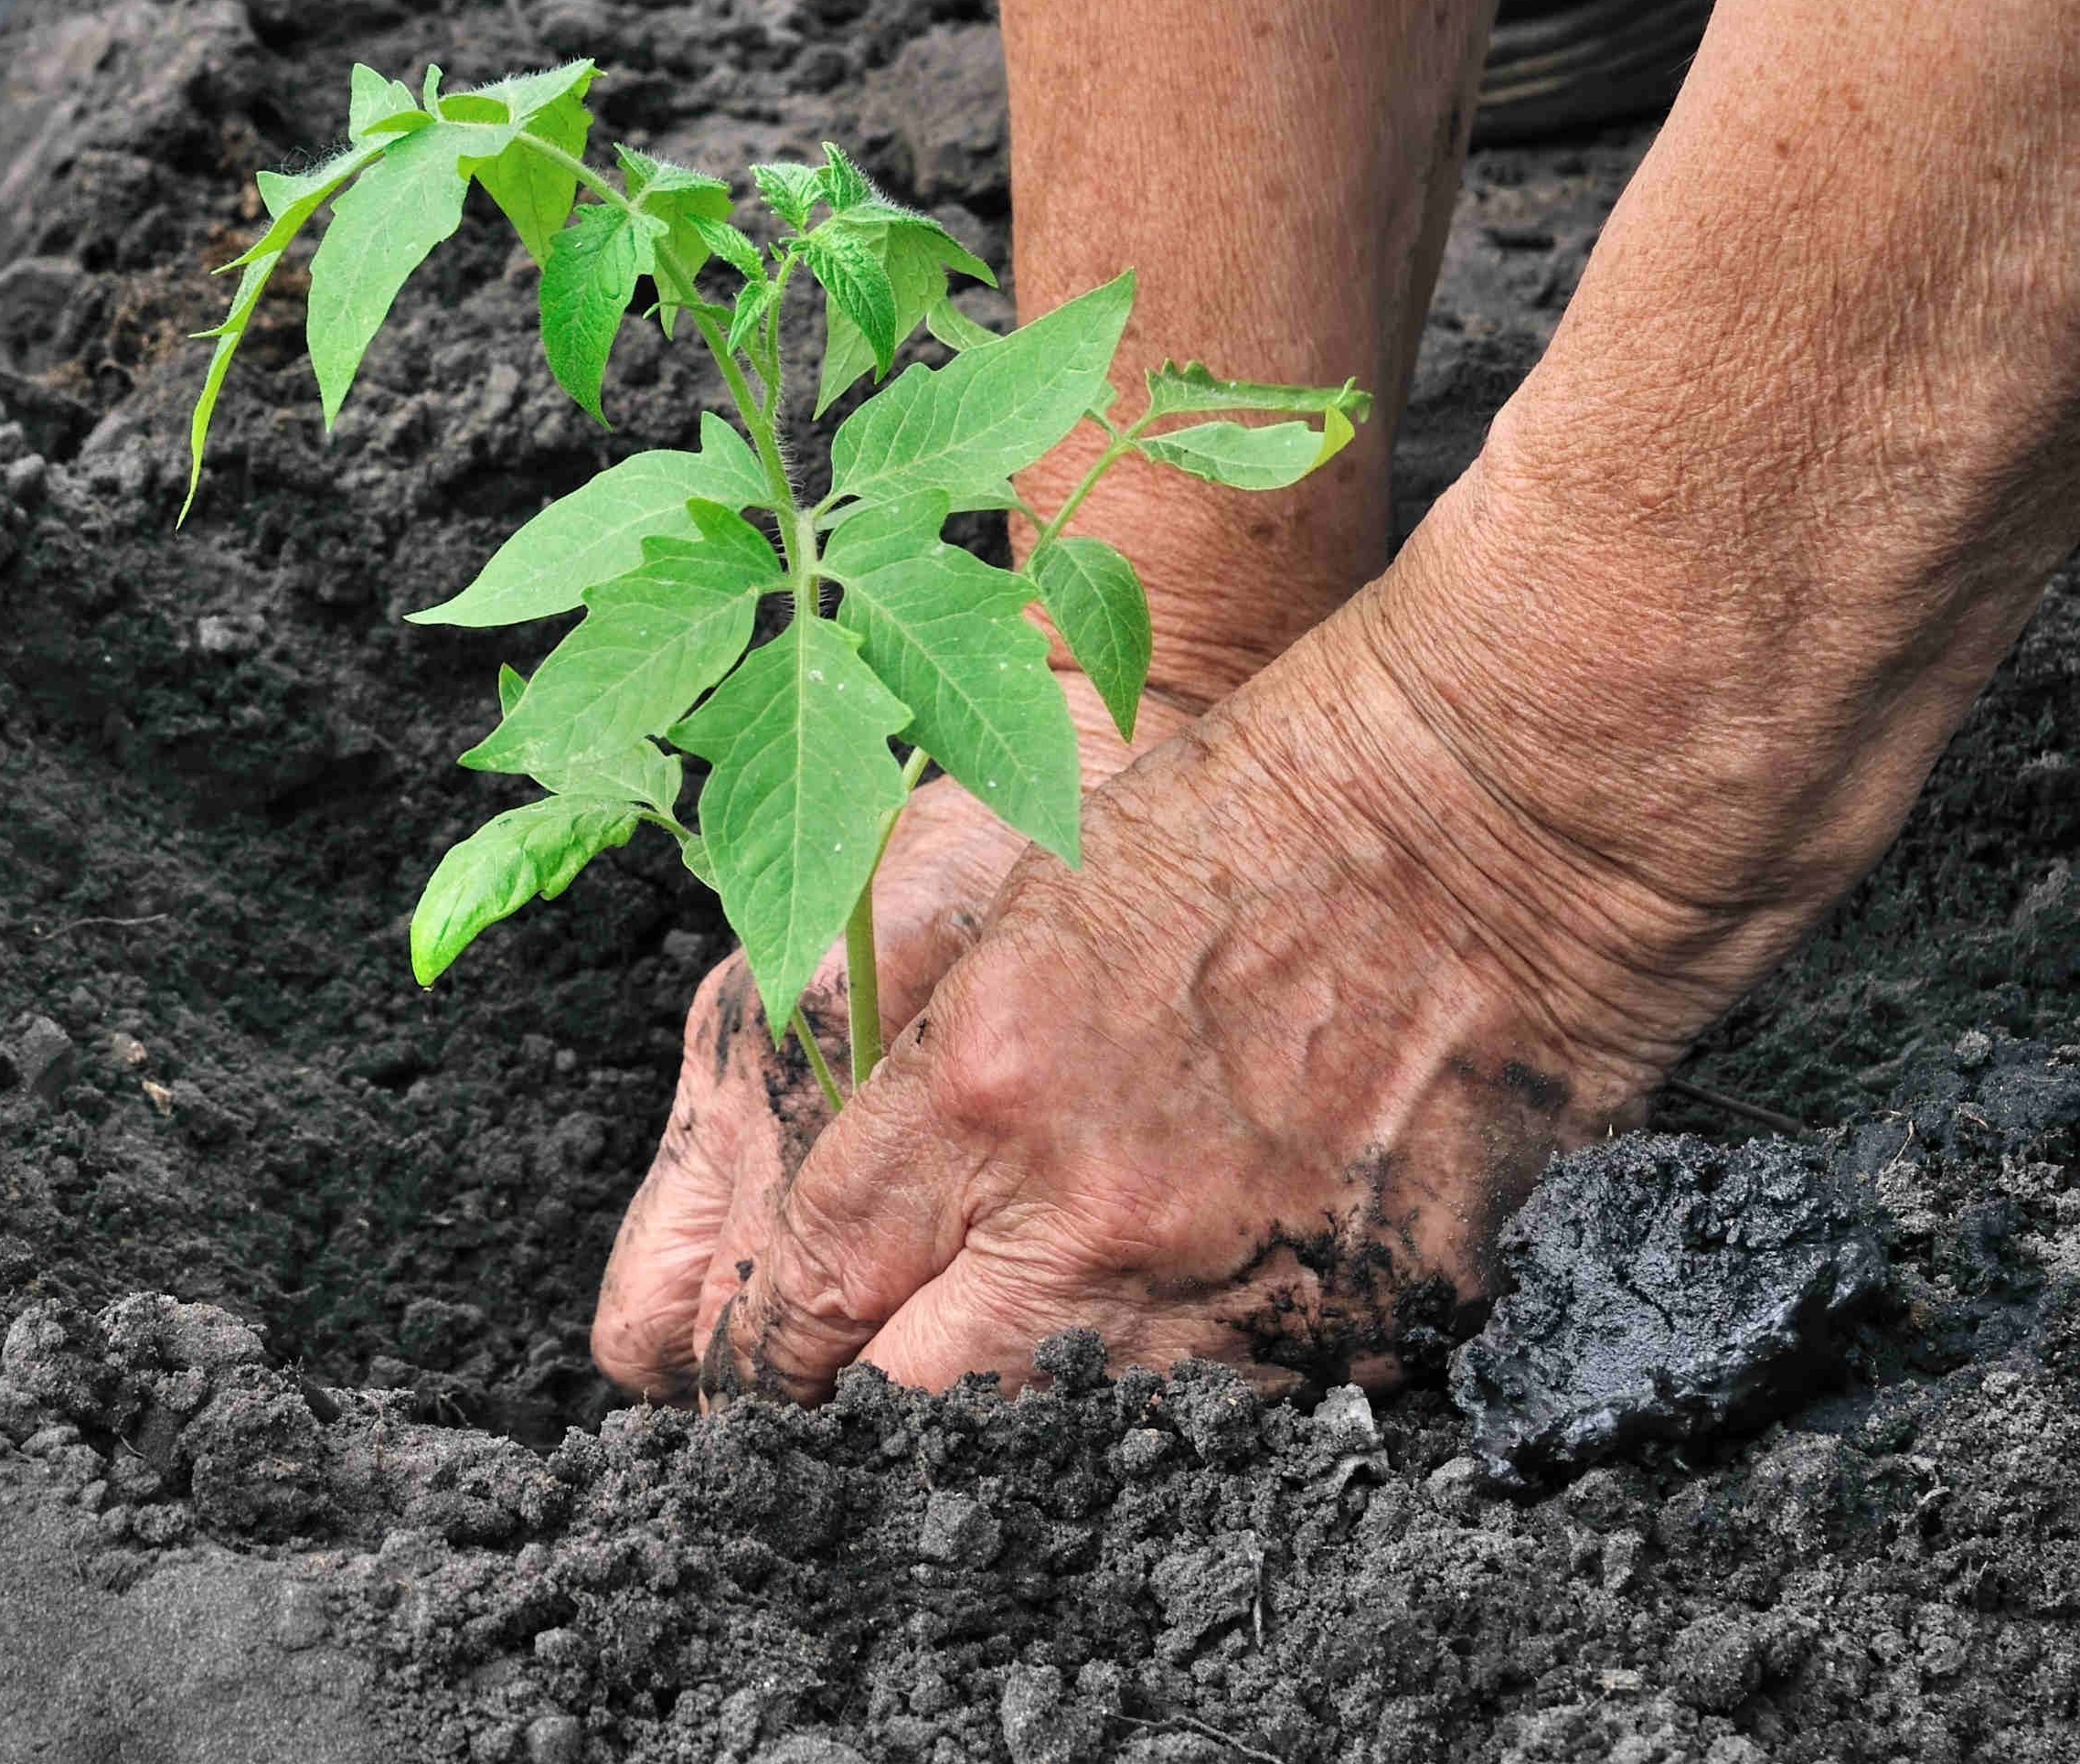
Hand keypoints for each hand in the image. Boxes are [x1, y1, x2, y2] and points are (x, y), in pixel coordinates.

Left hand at [605, 594, 1731, 1401]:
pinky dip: (1197, 1391)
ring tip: (1026, 1367)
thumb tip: (828, 1195)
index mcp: (983, 1088)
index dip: (759, 1354)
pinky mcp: (1373, 1321)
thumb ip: (906, 1050)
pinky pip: (1245, 1414)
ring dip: (1032, 1415)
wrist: (1502, 816)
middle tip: (858, 1401)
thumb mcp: (1016, 892)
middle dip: (863, 1419)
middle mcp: (1097, 1214)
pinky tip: (1192, 1328)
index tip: (748, 1373)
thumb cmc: (1250, 811)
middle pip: (914, 1407)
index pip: (805, 1291)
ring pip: (1075, 1438)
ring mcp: (1242, 1283)